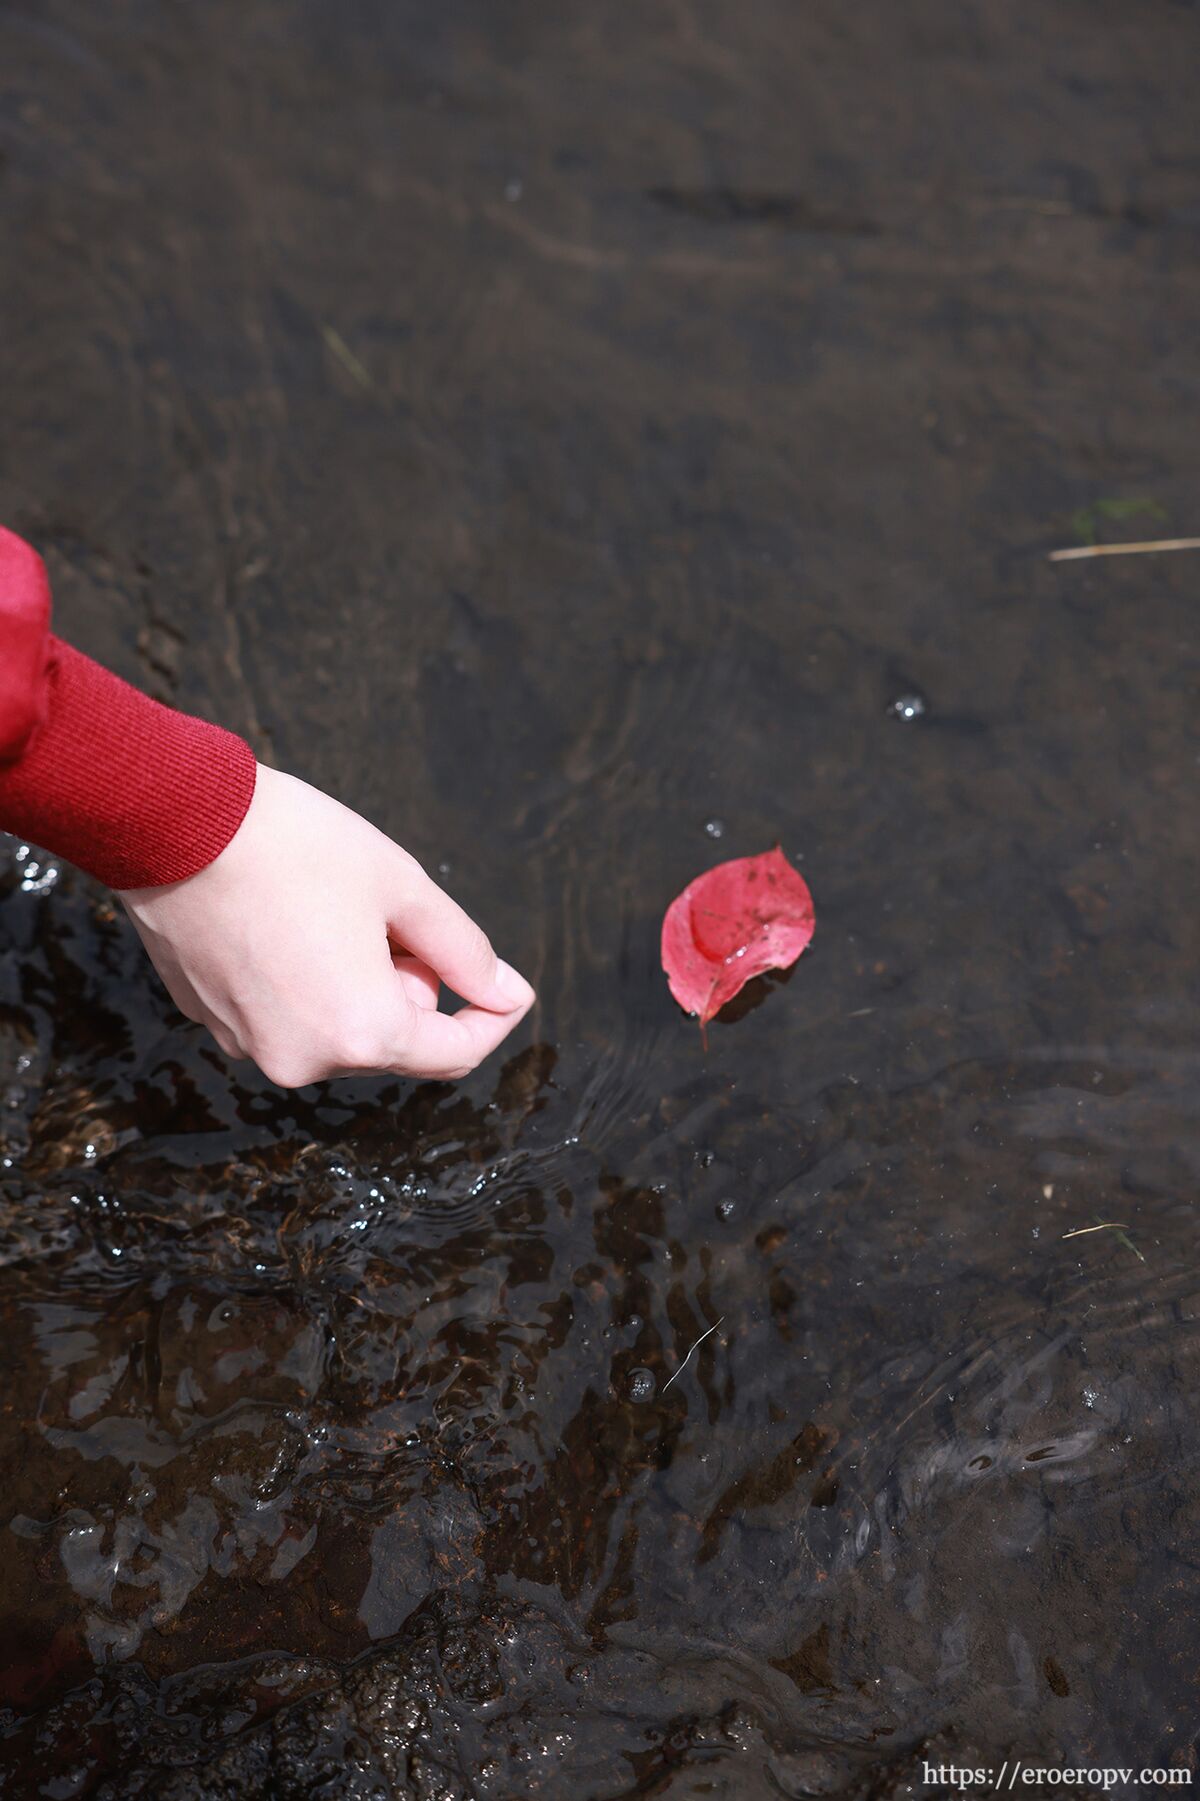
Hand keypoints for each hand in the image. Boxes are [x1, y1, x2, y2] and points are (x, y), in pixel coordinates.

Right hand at [119, 764, 535, 1086]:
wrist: (176, 821)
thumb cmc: (295, 845)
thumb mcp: (404, 888)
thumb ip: (465, 951)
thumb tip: (507, 994)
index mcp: (361, 1033)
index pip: (456, 1054)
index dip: (492, 1016)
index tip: (507, 983)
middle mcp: (304, 1060)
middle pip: (394, 1043)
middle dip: (414, 987)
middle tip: (398, 918)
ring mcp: (250, 1046)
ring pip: (339, 1030)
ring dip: (360, 986)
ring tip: (337, 912)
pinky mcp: (214, 1022)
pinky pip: (287, 1016)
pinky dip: (307, 984)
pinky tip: (290, 921)